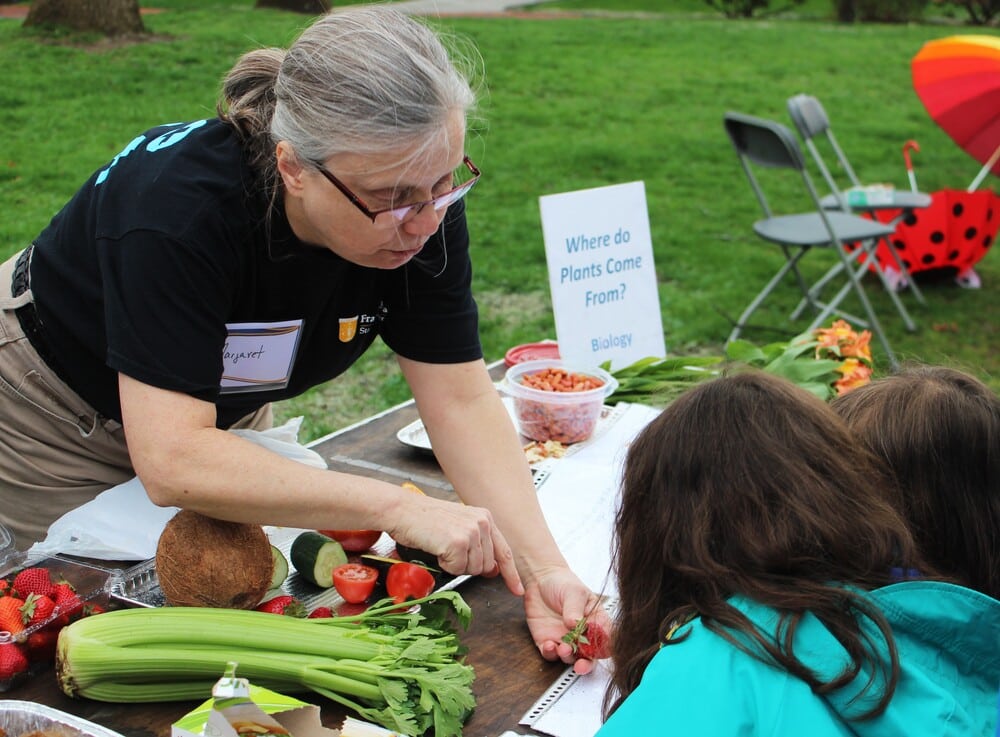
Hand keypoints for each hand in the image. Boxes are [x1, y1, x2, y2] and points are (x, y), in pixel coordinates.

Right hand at [387, 494, 521, 594]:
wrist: (403, 511)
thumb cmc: (425, 519)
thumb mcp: (458, 527)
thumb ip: (479, 545)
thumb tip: (492, 569)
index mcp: (485, 518)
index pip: (504, 551)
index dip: (511, 574)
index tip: (517, 589)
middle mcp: (482, 523)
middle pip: (486, 566)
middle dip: (467, 566)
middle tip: (449, 551)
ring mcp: (471, 532)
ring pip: (472, 570)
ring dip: (455, 565)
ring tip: (442, 546)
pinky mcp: (458, 542)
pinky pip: (456, 569)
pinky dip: (444, 565)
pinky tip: (437, 548)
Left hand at [523, 566, 610, 675]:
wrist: (539, 580)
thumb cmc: (563, 583)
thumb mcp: (574, 592)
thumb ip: (575, 609)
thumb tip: (575, 623)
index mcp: (595, 621)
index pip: (604, 639)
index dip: (603, 648)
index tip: (597, 650)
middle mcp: (581, 634)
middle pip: (589, 656)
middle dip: (586, 664)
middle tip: (581, 665)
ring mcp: (565, 639)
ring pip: (570, 657)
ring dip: (568, 657)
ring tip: (563, 648)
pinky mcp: (547, 641)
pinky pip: (550, 654)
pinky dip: (550, 653)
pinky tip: (549, 646)